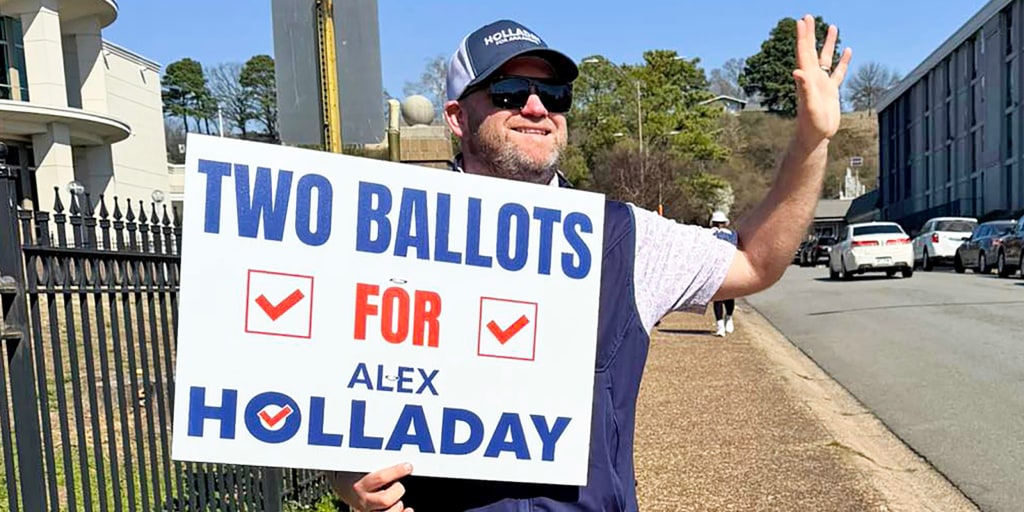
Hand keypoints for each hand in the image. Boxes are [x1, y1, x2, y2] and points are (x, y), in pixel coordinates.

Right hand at [329, 464, 414, 511]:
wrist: (346, 489)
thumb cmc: (360, 475)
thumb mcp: (365, 468)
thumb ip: (379, 466)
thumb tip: (399, 459)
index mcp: (361, 486)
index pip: (380, 478)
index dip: (396, 471)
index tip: (408, 466)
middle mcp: (364, 501)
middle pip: (385, 499)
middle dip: (397, 490)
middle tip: (398, 484)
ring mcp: (369, 511)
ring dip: (398, 505)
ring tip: (398, 499)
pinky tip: (408, 510)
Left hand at [792, 14, 851, 144]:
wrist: (815, 137)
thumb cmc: (810, 124)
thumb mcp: (808, 105)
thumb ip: (803, 88)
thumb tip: (796, 71)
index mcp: (807, 78)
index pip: (804, 52)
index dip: (802, 36)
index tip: (801, 21)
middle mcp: (813, 78)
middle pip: (811, 50)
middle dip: (810, 33)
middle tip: (808, 17)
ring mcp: (822, 83)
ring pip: (826, 58)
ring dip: (828, 43)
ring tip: (832, 27)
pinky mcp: (831, 91)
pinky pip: (838, 72)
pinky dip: (843, 61)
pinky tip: (848, 51)